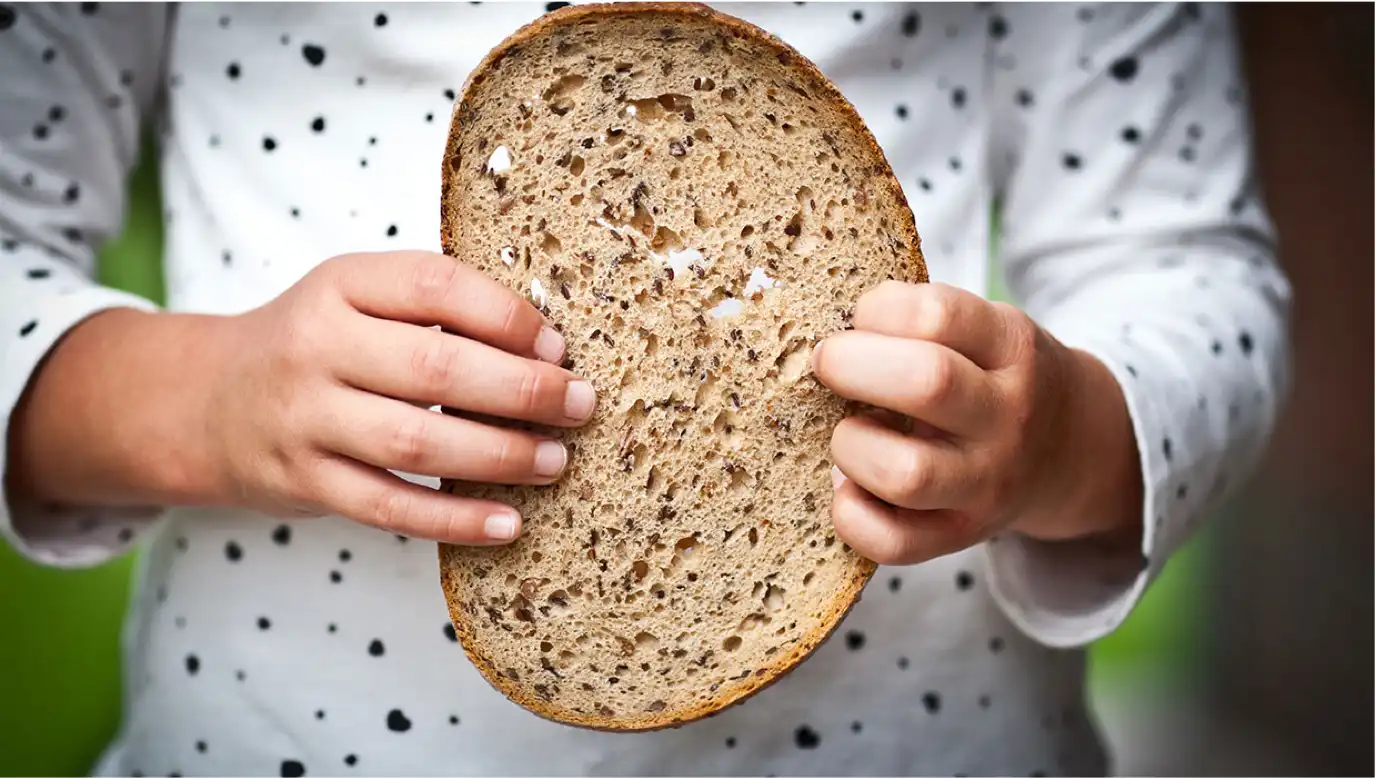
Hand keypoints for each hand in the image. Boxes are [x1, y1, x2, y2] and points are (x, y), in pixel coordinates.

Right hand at [201, 251, 596, 544]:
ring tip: (556, 461)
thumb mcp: (358, 298)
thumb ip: (433, 310)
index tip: (557, 347)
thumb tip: (547, 348)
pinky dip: (455, 521)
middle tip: (580, 406)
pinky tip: (509, 523)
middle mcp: (317, 347)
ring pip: (417, 444)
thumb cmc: (317, 344)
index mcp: (340, 284)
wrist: (207, 401)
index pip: (435, 286)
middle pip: (436, 370)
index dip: (507, 316)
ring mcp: (306, 420)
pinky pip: (390, 509)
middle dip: (523, 392)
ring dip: (500, 456)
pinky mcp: (305, 482)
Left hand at [812, 282, 1141, 565]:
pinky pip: (895, 542)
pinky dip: (853, 515)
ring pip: (907, 474)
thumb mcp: (987, 329)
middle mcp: (1006, 416)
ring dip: (852, 446)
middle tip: (829, 363)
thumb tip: (828, 330)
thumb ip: (922, 321)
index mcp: (1012, 347)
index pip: (938, 315)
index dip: (878, 310)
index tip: (859, 317)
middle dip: (851, 365)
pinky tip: (849, 486)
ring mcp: (986, 483)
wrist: (1073, 448)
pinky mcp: (961, 534)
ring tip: (849, 431)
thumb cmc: (997, 377)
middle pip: (926, 384)